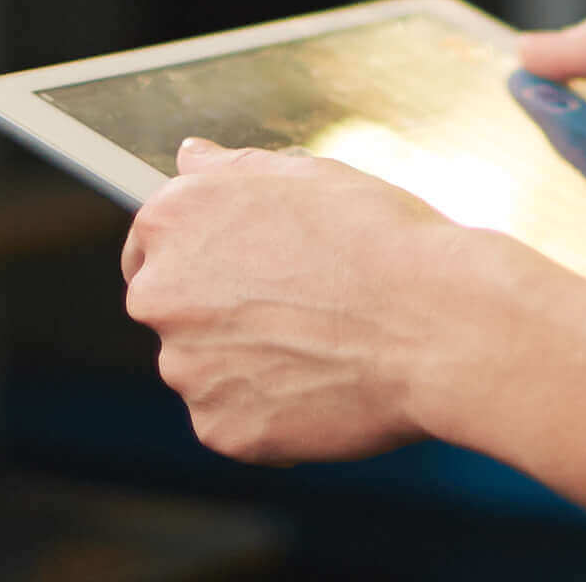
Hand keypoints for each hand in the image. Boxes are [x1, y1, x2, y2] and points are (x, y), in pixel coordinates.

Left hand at [121, 140, 499, 463]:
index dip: (197, 257)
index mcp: (173, 220)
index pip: (149, 244)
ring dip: (246, 364)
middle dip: (219, 312)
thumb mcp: (305, 176)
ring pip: (204, 369)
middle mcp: (160, 294)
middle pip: (172, 310)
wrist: (436, 322)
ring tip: (322, 347)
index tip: (232, 272)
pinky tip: (323, 386)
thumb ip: (230, 169)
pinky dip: (269, 412)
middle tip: (295, 311)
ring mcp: (187, 368)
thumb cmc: (380, 238)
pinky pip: (234, 421)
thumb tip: (189, 157)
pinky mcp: (220, 428)